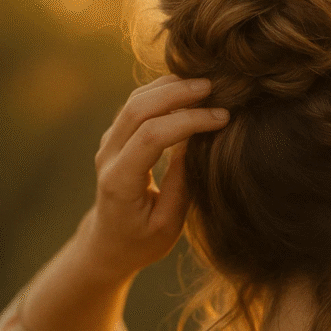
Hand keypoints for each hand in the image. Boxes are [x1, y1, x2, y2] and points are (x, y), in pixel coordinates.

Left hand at [85, 74, 228, 276]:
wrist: (110, 244)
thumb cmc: (143, 241)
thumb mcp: (168, 224)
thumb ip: (182, 184)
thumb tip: (198, 140)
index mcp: (120, 181)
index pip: (151, 136)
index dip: (189, 121)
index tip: (222, 118)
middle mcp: (108, 156)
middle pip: (137, 108)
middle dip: (177, 92)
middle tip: (214, 87)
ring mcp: (108, 143)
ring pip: (135, 100)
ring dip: (170, 87)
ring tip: (206, 85)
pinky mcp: (116, 136)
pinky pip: (136, 104)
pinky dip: (163, 92)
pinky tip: (188, 91)